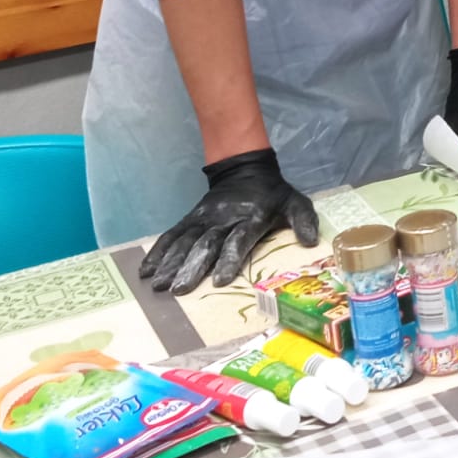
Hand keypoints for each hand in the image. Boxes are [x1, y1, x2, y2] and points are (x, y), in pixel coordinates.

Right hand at [139, 148, 319, 294]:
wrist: (245, 168)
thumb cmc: (273, 194)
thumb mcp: (295, 202)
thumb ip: (303, 220)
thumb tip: (310, 241)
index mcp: (250, 218)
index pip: (238, 240)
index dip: (229, 259)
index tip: (219, 281)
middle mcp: (223, 220)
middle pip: (206, 245)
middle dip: (191, 268)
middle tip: (178, 290)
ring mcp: (203, 219)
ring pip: (184, 242)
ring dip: (170, 264)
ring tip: (158, 285)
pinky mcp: (190, 219)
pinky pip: (172, 235)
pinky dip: (158, 251)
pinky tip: (146, 270)